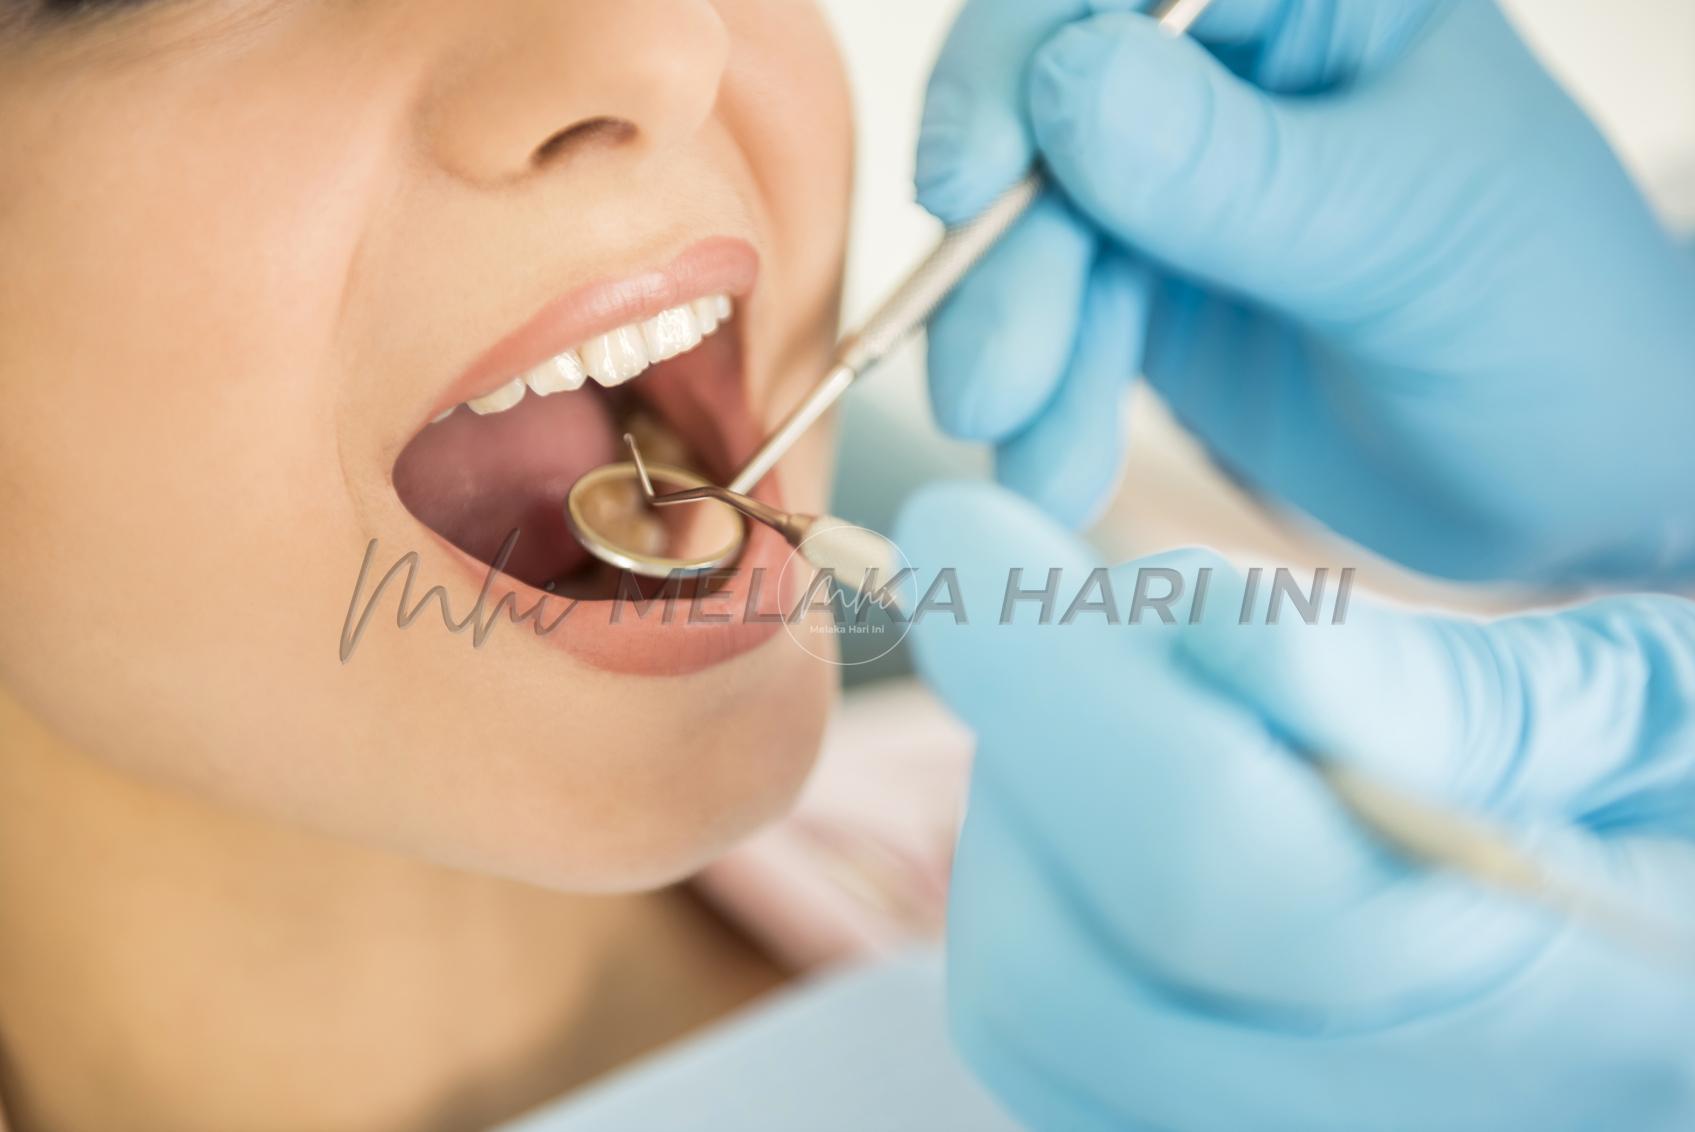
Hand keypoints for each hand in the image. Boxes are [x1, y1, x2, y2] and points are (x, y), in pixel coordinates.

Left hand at [894, 481, 1694, 1131]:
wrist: (1687, 952)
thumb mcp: (1659, 711)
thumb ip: (1443, 691)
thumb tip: (1195, 622)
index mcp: (1570, 1018)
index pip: (1231, 877)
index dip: (1063, 683)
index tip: (966, 522)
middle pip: (1072, 982)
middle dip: (1028, 755)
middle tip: (1065, 608)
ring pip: (1038, 1026)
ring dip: (1024, 827)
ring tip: (1123, 703)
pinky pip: (1062, 1051)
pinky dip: (1047, 903)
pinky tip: (1125, 805)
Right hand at [916, 0, 1694, 581]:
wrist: (1567, 476)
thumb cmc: (1549, 325)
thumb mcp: (1408, 238)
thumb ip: (1241, 174)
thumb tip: (1064, 88)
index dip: (1019, 58)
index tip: (971, 183)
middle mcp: (1228, 66)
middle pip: (1041, 111)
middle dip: (1005, 259)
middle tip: (986, 390)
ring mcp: (1178, 178)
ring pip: (1031, 232)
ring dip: (1014, 352)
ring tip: (1036, 470)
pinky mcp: (1147, 282)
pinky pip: (1052, 321)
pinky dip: (1042, 401)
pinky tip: (1056, 474)